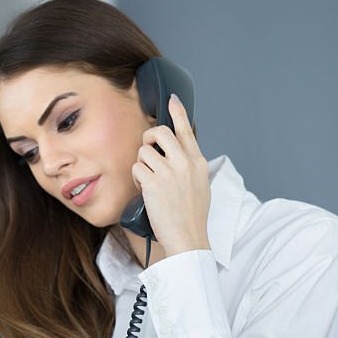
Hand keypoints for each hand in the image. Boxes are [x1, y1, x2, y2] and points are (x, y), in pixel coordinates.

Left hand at [131, 93, 210, 255]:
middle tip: (147, 149)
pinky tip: (143, 188)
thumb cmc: (192, 217)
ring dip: (141, 163)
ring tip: (147, 179)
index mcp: (198, 163)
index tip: (172, 100)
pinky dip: (137, 177)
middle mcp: (185, 163)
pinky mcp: (153, 183)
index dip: (178, 113)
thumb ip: (190, 167)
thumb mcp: (201, 186)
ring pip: (144, 150)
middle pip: (160, 132)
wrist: (188, 238)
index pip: (187, 131)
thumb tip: (178, 154)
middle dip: (148, 137)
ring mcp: (169, 172)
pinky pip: (137, 167)